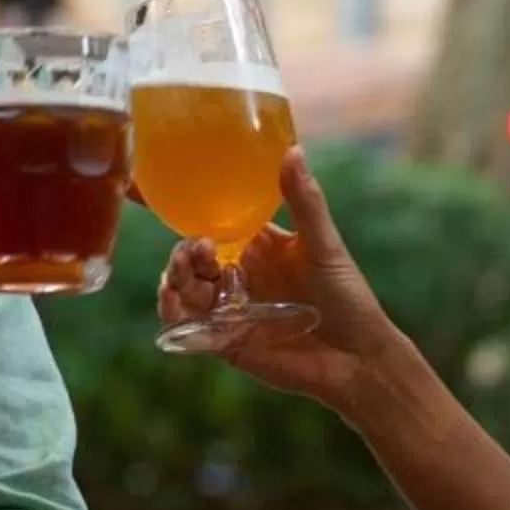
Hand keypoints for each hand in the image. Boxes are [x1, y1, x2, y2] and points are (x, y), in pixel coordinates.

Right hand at [155, 149, 411, 410]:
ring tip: (184, 273)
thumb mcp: (324, 245)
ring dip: (175, 276)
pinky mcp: (224, 339)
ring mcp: (230, 306)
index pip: (215, 219)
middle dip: (183, 249)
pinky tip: (173, 300)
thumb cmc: (348, 297)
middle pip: (193, 254)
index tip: (153, 189)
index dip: (187, 207)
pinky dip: (172, 310)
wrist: (356, 359)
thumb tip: (292, 150)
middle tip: (198, 250)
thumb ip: (304, 201)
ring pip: (184, 286)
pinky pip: (187, 323)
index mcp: (259, 244)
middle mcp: (239, 272)